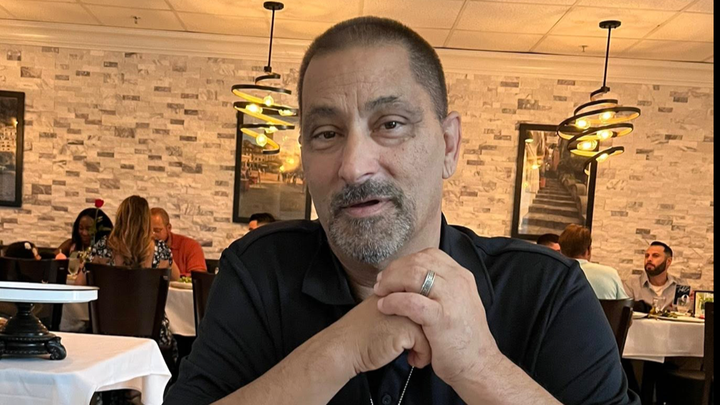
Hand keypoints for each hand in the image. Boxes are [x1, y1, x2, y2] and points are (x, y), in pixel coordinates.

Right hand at [325, 295, 431, 377]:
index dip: (426, 321)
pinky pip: (427, 344)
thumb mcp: (385, 310)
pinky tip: (410, 360)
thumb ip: (404, 305)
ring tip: (415, 354)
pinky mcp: (407, 328)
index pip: (427, 301)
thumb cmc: (363, 333)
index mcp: (398, 288)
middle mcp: (405, 295)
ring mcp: (407, 310)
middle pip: (433, 314)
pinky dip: (422, 356)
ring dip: (428, 346)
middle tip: (421, 346)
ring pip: (434, 329)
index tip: (419, 335)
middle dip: (431, 333)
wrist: (345, 346)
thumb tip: (428, 314)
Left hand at [373, 248, 500, 386]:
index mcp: (461, 276)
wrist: (479, 365)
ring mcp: (451, 299)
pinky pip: (411, 302)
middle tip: (380, 283)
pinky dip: (393, 301)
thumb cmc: (463, 338)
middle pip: (417, 262)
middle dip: (394, 270)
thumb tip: (416, 277)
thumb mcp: (458, 303)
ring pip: (413, 275)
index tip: (391, 274)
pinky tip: (384, 307)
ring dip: (391, 282)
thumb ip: (442, 288)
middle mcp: (458, 282)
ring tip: (380, 293)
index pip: (428, 255)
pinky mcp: (442, 318)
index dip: (405, 261)